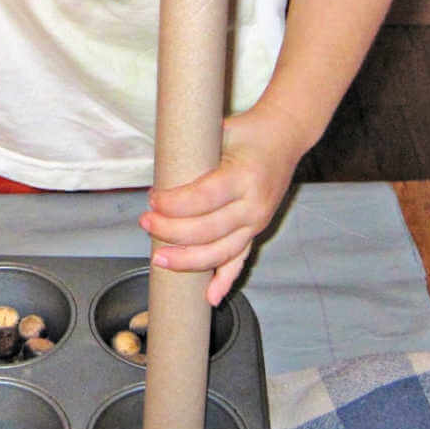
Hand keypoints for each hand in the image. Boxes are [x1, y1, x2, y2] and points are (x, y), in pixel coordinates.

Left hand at [138, 103, 307, 305]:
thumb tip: (156, 170)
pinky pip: (240, 260)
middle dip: (171, 231)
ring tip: (159, 258)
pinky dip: (225, 280)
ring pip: (221, 252)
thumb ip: (194, 152)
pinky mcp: (256, 231)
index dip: (175, 204)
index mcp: (244, 176)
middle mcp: (254, 204)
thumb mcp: (221, 132)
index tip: (152, 199)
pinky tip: (209, 297)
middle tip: (145, 223)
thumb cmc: (245, 133)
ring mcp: (257, 222)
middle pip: (208, 229)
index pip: (204, 198)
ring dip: (188, 260)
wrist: (284, 137)